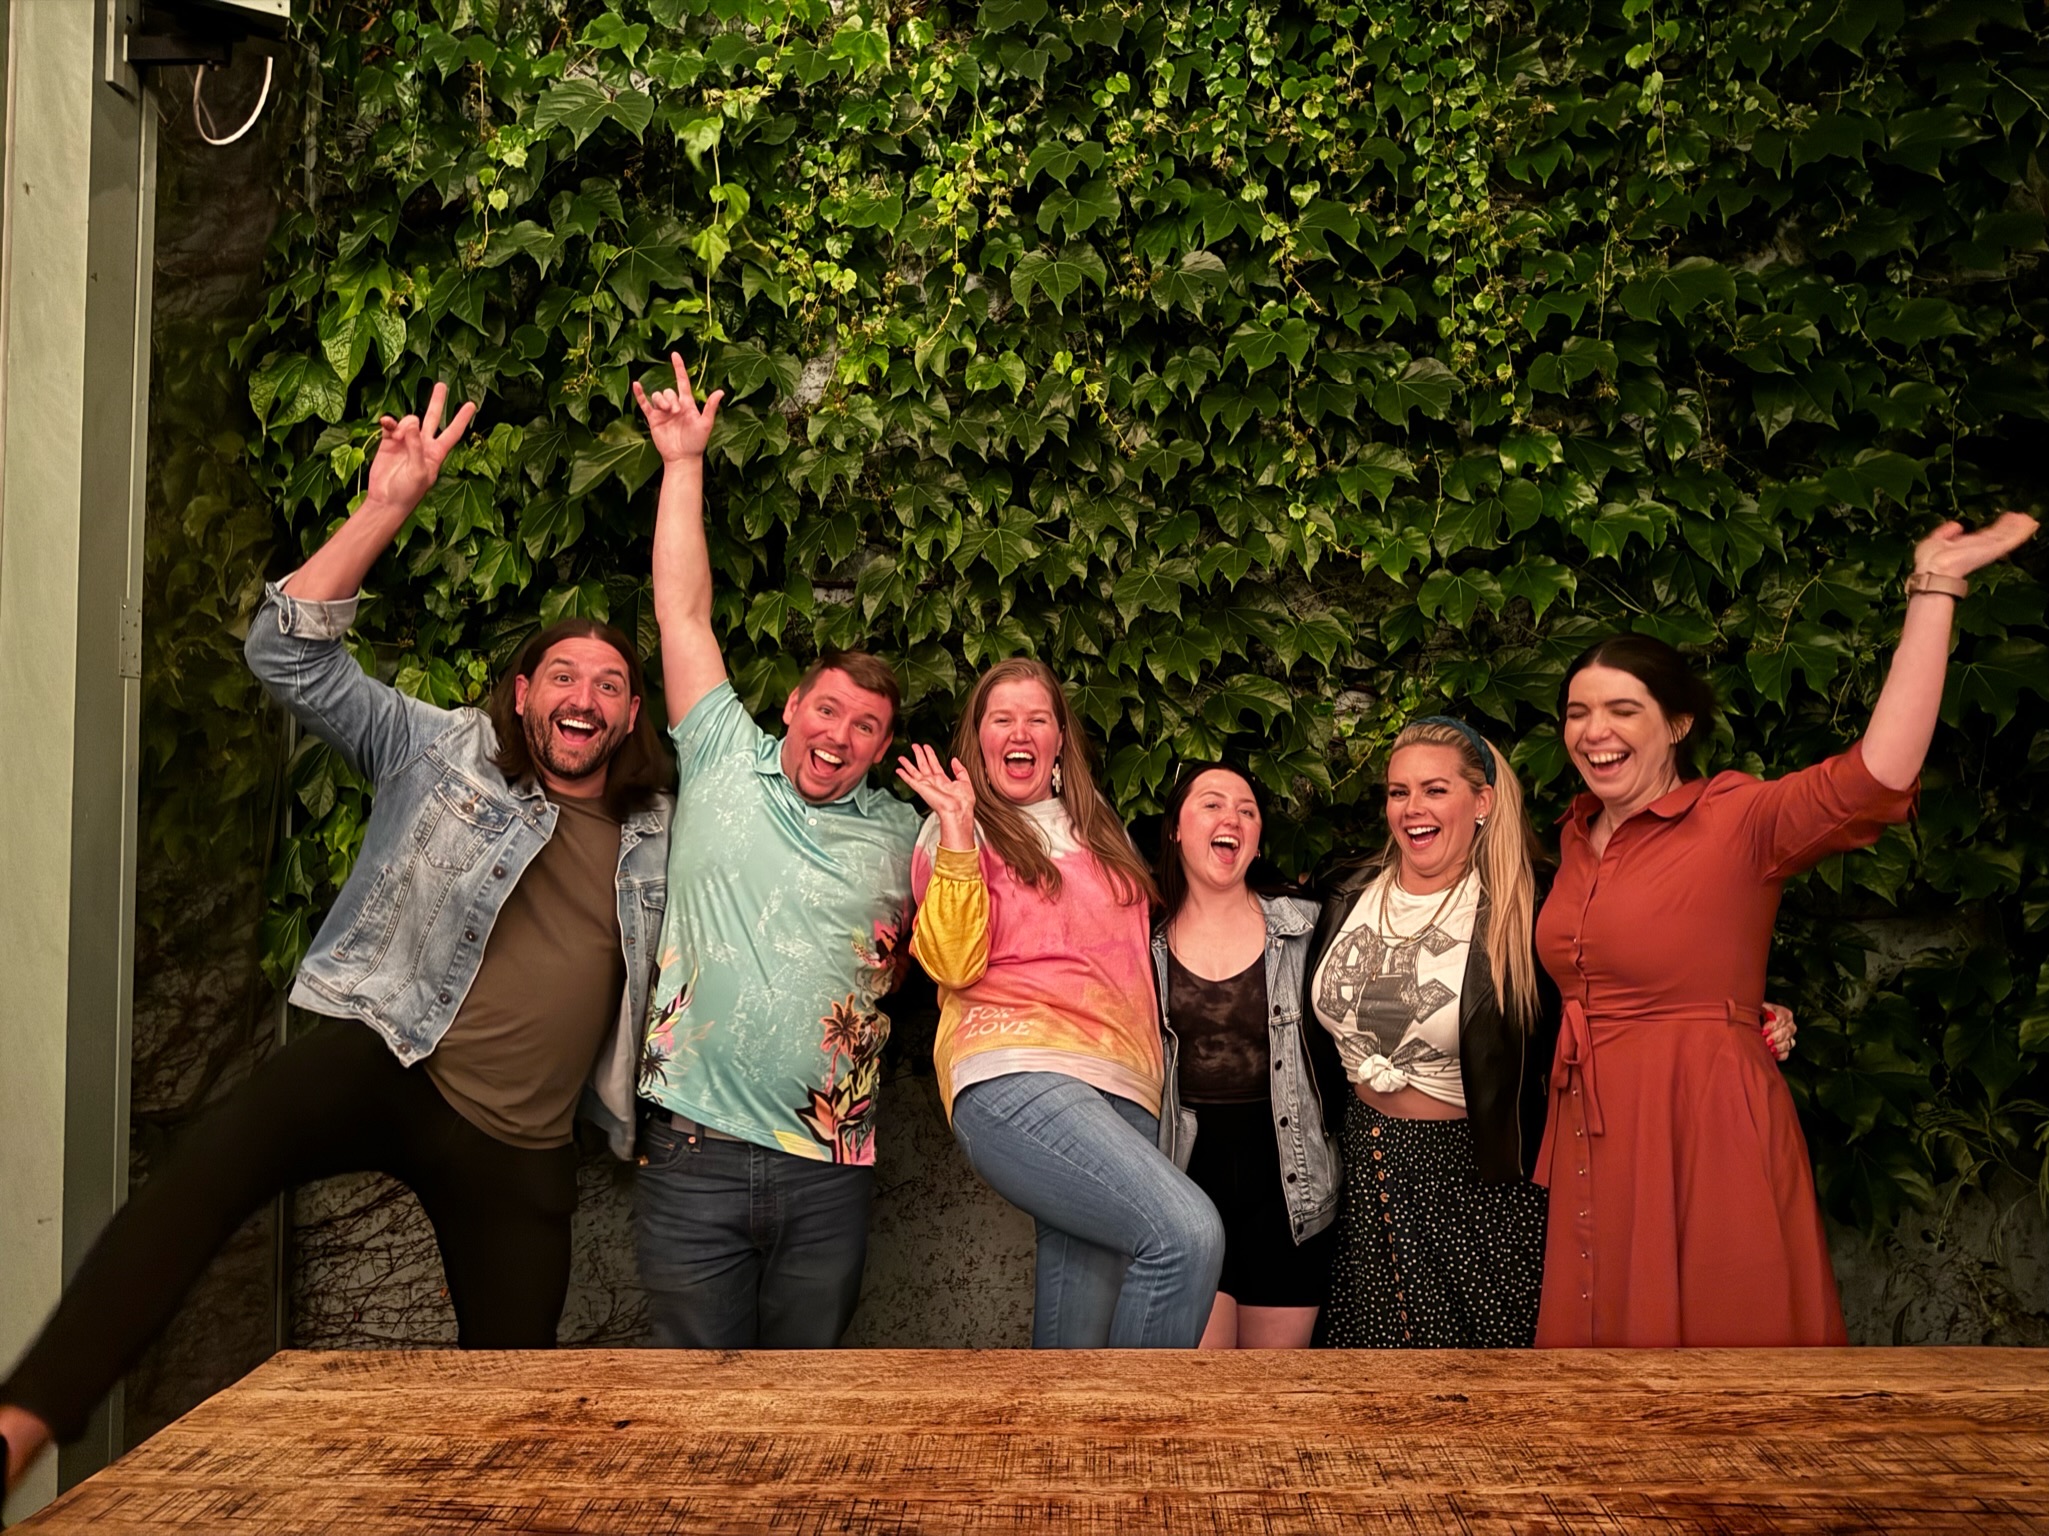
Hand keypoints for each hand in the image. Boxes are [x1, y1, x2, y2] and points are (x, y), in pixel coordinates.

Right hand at [363, 382, 475, 514]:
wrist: (386, 501)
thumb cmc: (408, 492)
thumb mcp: (419, 471)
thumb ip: (416, 446)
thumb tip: (411, 422)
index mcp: (436, 453)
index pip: (453, 432)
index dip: (462, 418)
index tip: (471, 404)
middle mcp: (423, 445)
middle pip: (433, 418)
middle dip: (437, 402)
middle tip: (441, 385)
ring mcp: (406, 442)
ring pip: (410, 420)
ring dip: (404, 423)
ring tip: (398, 435)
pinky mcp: (389, 443)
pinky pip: (391, 425)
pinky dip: (389, 422)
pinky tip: (385, 422)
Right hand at [633, 351, 724, 462]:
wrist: (683, 457)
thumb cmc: (697, 442)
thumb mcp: (706, 423)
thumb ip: (711, 407)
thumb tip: (721, 391)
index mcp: (687, 404)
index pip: (682, 382)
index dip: (679, 368)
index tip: (675, 355)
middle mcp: (674, 406)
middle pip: (668, 391)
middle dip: (671, 398)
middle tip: (676, 412)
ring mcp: (663, 412)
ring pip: (657, 396)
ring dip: (661, 400)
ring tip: (667, 411)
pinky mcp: (654, 419)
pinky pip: (644, 404)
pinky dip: (640, 395)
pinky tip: (636, 385)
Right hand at [896, 742, 975, 847]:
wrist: (958, 810)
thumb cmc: (963, 801)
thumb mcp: (965, 781)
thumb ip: (960, 769)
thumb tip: (954, 760)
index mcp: (943, 780)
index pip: (934, 764)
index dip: (930, 755)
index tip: (926, 747)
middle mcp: (933, 782)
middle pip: (923, 765)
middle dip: (919, 754)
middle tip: (914, 746)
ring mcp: (926, 785)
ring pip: (915, 771)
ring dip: (908, 763)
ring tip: (902, 756)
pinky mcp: (921, 789)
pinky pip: (910, 780)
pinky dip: (904, 775)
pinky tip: (899, 770)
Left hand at [1762, 1002, 1795, 1062]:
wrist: (1754, 1023)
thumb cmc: (1756, 1014)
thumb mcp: (1758, 1008)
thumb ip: (1763, 1009)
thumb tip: (1768, 1014)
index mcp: (1784, 1014)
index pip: (1783, 1019)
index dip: (1774, 1025)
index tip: (1764, 1030)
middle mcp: (1789, 1026)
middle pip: (1787, 1032)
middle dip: (1776, 1037)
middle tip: (1766, 1041)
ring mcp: (1788, 1038)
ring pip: (1788, 1043)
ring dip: (1779, 1047)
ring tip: (1769, 1049)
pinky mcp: (1785, 1049)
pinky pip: (1786, 1054)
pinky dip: (1780, 1055)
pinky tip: (1773, 1055)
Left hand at [1913, 511, 2037, 580]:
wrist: (1934, 570)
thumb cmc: (1930, 560)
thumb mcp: (1934, 540)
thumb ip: (1945, 532)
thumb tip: (1956, 525)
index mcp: (1966, 546)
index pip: (1985, 536)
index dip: (1996, 528)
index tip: (2006, 520)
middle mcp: (1979, 548)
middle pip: (1998, 535)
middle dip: (2010, 526)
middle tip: (2022, 517)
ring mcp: (1988, 549)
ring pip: (2006, 536)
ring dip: (2017, 528)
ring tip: (2028, 519)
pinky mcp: (1993, 550)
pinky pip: (2009, 539)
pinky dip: (2019, 532)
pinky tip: (2029, 525)